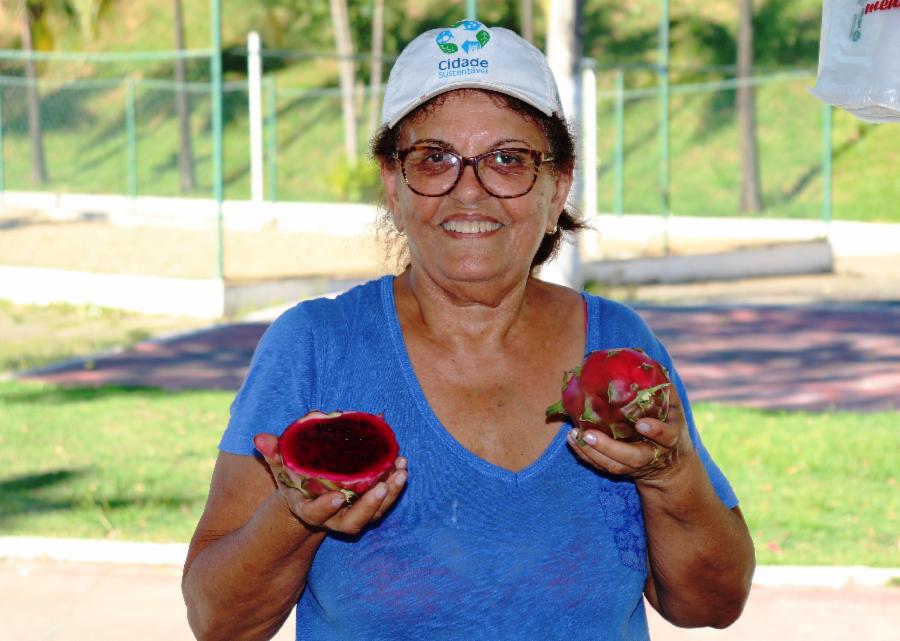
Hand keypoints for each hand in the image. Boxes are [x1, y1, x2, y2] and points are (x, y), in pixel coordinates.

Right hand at [253, 418, 406, 534]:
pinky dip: (395, 484)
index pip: (316, 513)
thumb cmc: (296, 480)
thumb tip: (260, 438)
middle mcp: (333, 518)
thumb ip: (274, 454)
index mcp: (309, 510)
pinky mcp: (370, 507)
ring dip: (391, 493)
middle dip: (369, 505)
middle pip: (354, 521)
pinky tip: (402, 463)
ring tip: (401, 470)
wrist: (311, 498)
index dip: (326, 506)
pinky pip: (385, 499)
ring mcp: (354, 514)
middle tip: (382, 486)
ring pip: (375, 512)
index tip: (338, 495)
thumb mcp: (282, 468)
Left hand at [566, 391, 692, 480]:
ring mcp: (636, 466)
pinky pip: (602, 466)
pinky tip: (572, 440)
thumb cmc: (668, 424)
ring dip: (592, 452)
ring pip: (614, 465)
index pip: (666, 436)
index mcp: (670, 438)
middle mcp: (653, 455)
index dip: (655, 431)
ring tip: (574, 435)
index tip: (641, 424)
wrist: (671, 463)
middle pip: (632, 458)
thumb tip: (643, 357)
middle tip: (589, 434)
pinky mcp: (622, 470)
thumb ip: (662, 387)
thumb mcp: (673, 407)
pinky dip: (586, 455)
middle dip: (609, 448)